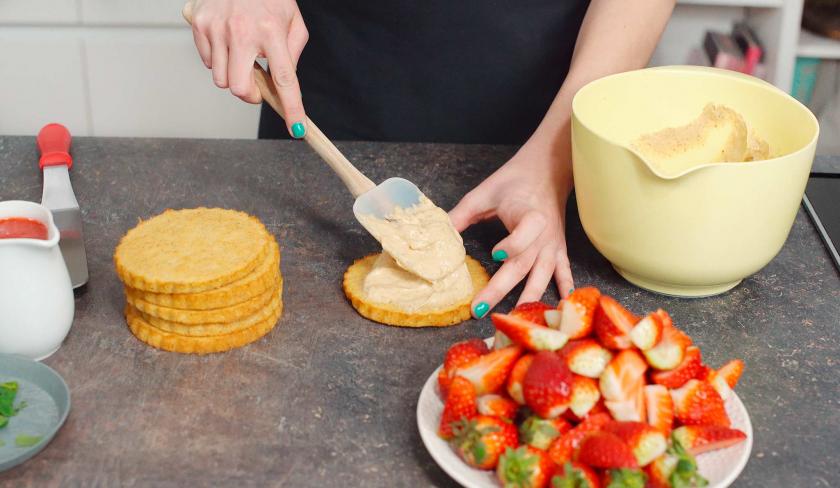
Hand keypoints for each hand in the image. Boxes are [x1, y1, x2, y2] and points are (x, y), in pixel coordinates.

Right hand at [189, 0, 308, 136]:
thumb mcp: (292, 19)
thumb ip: (293, 52)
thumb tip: (284, 84)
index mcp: (271, 30)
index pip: (284, 78)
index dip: (291, 107)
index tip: (296, 129)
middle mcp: (242, 31)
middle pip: (240, 88)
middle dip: (250, 96)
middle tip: (258, 89)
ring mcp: (217, 28)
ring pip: (220, 80)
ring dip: (232, 77)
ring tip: (241, 56)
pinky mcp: (199, 25)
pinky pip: (206, 62)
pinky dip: (217, 61)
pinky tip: (226, 42)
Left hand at [449, 140, 573, 317]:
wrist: (548, 170)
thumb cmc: (515, 180)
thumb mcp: (484, 192)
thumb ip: (461, 214)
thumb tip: (438, 234)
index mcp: (530, 217)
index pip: (523, 235)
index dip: (512, 245)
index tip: (494, 254)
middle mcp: (544, 235)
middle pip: (523, 266)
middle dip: (500, 289)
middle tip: (478, 309)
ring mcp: (554, 245)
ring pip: (543, 277)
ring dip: (529, 299)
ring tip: (515, 320)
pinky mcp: (559, 249)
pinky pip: (563, 273)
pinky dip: (563, 290)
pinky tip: (561, 308)